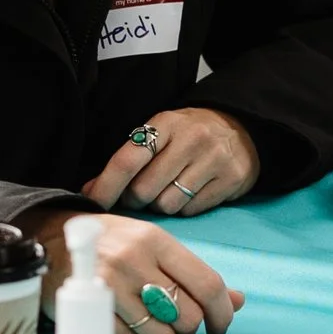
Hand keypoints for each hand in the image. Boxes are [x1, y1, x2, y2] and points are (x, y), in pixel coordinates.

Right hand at [36, 204, 242, 333]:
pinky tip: (129, 328)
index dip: (222, 313)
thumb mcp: (151, 246)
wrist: (47, 238)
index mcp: (155, 240)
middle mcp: (134, 259)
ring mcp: (110, 286)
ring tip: (148, 323)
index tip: (220, 327)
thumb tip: (238, 301)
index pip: (207, 284)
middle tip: (175, 324)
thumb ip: (193, 273)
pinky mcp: (91, 310)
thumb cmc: (109, 244)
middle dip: (188, 328)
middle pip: (187, 315)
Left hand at [83, 104, 261, 220]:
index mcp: (166, 123)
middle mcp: (192, 139)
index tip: (91, 201)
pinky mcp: (231, 179)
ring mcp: (214, 160)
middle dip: (135, 199)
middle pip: (145, 189)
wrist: (242, 128)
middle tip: (140, 194)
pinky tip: (190, 193)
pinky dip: (184, 208)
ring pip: (168, 204)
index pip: (127, 160)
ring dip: (161, 205)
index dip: (106, 186)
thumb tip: (90, 191)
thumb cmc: (189, 134)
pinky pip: (191, 210)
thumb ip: (129, 160)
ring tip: (169, 190)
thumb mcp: (160, 133)